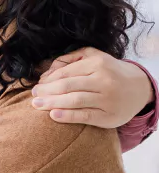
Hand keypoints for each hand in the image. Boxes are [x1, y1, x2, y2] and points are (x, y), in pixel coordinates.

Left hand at [31, 47, 154, 127]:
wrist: (139, 88)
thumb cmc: (109, 70)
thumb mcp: (92, 56)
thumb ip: (70, 58)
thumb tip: (48, 70)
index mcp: (97, 64)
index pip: (66, 72)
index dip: (49, 80)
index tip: (37, 85)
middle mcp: (103, 80)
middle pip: (68, 86)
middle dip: (47, 91)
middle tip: (34, 96)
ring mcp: (108, 99)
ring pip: (75, 101)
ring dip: (53, 103)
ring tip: (38, 105)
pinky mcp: (110, 116)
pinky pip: (86, 116)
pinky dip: (68, 116)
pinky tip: (54, 116)